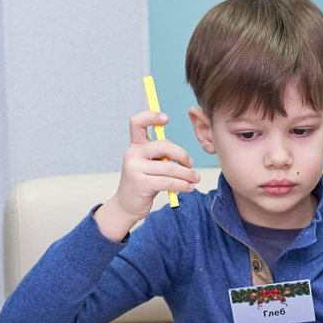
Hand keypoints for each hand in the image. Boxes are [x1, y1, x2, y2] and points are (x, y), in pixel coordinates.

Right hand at [93, 110, 199, 240]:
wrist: (127, 206)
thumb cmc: (143, 183)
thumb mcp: (149, 165)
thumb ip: (161, 156)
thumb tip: (185, 156)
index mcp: (135, 146)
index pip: (137, 123)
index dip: (151, 116)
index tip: (166, 119)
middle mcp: (133, 155)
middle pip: (163, 145)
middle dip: (182, 155)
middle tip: (190, 164)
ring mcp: (135, 169)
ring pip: (169, 168)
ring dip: (187, 174)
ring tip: (195, 179)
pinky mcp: (141, 183)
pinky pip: (169, 182)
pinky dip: (182, 185)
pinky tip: (188, 188)